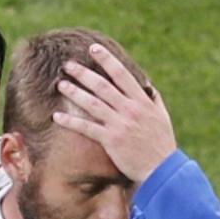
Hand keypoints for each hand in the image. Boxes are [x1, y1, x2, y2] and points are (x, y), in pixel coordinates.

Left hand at [53, 43, 176, 184]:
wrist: (162, 170)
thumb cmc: (162, 144)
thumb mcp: (162, 117)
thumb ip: (153, 99)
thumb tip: (146, 84)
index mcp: (142, 101)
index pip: (122, 74)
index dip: (107, 60)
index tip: (94, 49)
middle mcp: (130, 109)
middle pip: (103, 86)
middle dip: (84, 73)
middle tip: (68, 65)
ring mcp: (120, 124)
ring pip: (93, 103)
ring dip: (75, 92)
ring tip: (60, 84)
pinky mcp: (111, 140)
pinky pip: (87, 128)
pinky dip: (71, 121)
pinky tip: (57, 116)